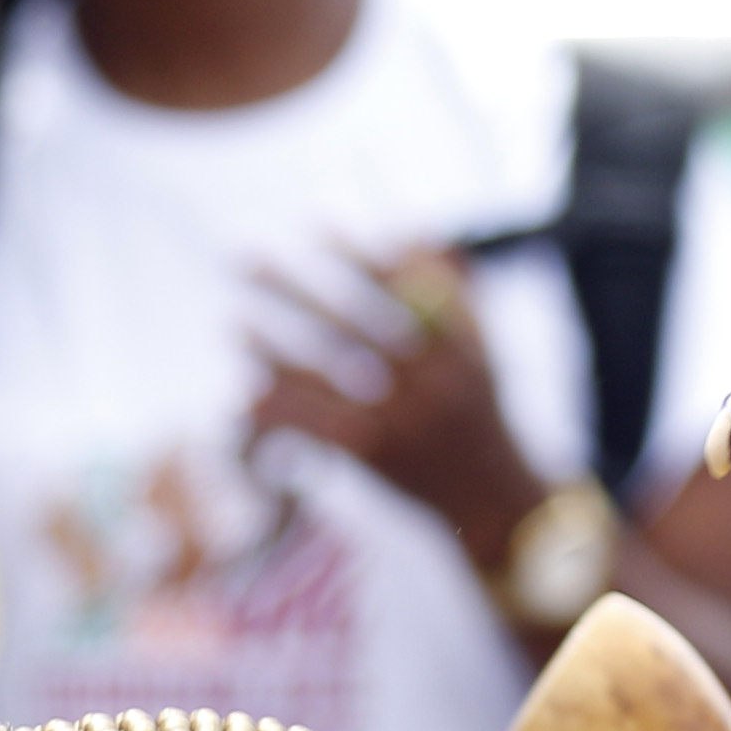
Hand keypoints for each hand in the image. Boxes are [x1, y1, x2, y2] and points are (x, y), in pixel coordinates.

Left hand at [248, 244, 544, 577]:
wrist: (494, 505)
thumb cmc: (480, 418)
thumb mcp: (483, 354)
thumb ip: (454, 294)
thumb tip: (411, 231)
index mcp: (461, 348)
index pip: (405, 287)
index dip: (358, 255)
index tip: (316, 225)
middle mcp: (433, 381)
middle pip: (349, 322)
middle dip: (293, 287)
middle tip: (244, 259)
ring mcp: (403, 421)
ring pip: (322, 372)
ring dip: (273, 345)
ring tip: (236, 324)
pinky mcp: (378, 458)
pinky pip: (314, 423)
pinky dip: (280, 405)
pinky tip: (248, 389)